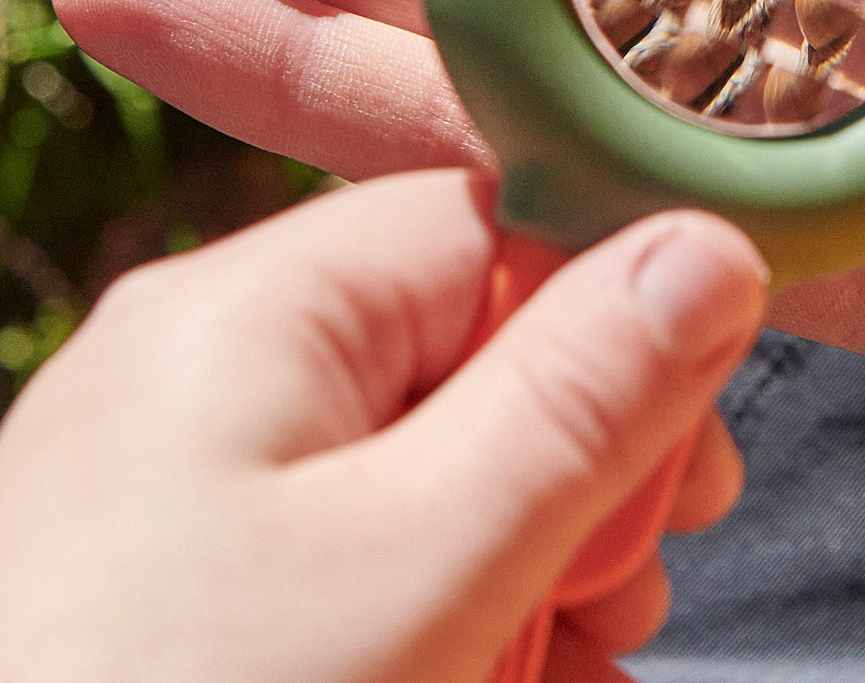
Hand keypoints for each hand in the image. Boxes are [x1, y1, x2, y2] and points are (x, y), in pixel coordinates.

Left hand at [0, 170, 766, 682]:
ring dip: (514, 568)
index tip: (689, 469)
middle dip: (567, 479)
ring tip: (553, 677)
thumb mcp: (425, 571)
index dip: (612, 332)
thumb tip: (712, 243)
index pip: (486, 227)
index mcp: (241, 307)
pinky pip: (331, 554)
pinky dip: (424, 616)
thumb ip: (579, 399)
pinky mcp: (152, 587)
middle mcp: (187, 364)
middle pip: (455, 355)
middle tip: (620, 607)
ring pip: (407, 471)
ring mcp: (158, 483)